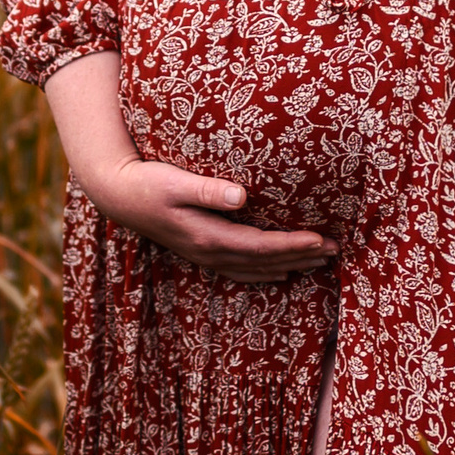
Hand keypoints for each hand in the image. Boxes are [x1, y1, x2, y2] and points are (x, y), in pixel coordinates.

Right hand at [83, 154, 335, 281]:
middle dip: (301, 256)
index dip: (292, 245)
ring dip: (290, 265)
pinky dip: (264, 273)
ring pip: (256, 269)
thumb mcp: (175, 181)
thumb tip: (241, 196)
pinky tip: (281, 273)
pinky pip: (241, 270)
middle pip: (265, 261)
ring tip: (320, 262)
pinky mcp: (202, 251)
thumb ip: (207, 189)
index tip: (320, 239)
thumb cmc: (148, 182)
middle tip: (336, 250)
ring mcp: (206, 256)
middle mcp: (210, 252)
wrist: (118, 195)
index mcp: (208, 236)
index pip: (260, 246)